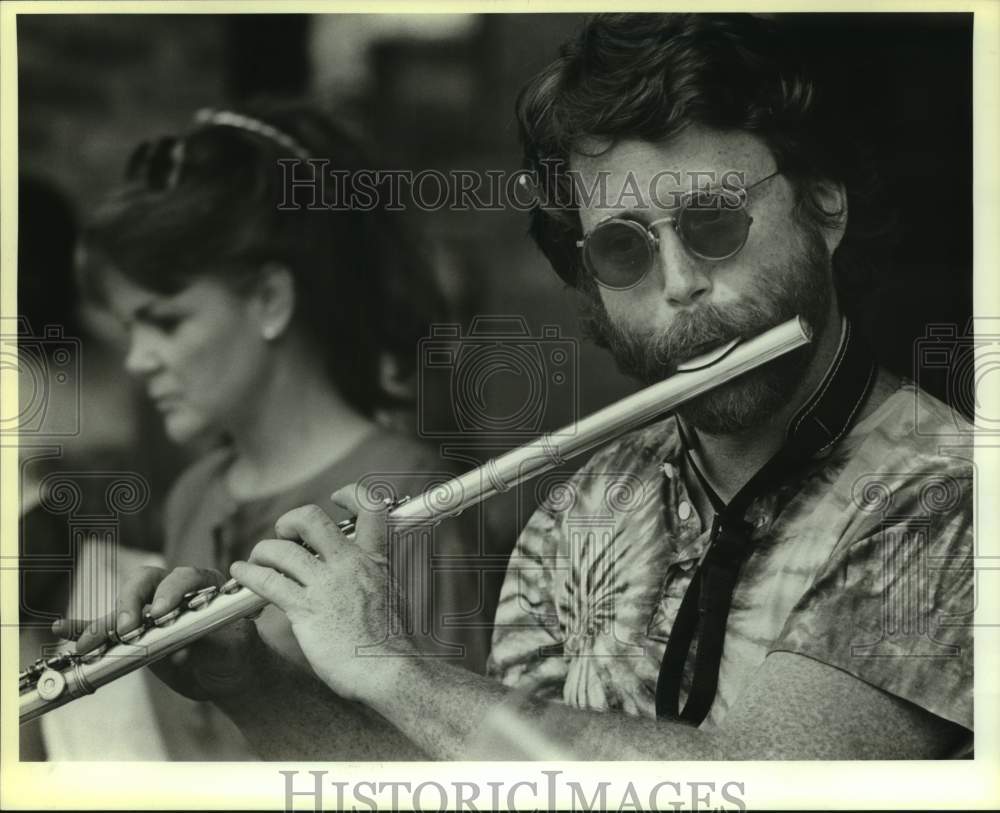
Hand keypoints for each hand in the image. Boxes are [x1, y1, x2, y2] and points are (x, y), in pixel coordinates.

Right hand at [52, 565, 263, 701]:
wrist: (229, 672)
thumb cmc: (237, 652)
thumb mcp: (232, 646)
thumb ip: (212, 640)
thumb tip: (186, 645)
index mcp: (204, 585)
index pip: (184, 577)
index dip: (171, 591)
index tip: (162, 612)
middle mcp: (173, 591)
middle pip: (146, 582)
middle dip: (132, 602)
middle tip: (129, 628)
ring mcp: (151, 611)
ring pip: (123, 606)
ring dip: (105, 623)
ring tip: (91, 643)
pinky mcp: (135, 632)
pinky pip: (107, 626)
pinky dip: (85, 628)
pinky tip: (64, 629)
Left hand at [231, 487, 412, 702]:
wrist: (391, 671)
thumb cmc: (392, 642)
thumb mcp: (391, 593)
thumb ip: (374, 574)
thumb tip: (365, 570)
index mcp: (375, 559)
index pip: (370, 507)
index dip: (350, 495)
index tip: (336, 499)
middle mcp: (350, 564)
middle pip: (312, 519)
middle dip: (291, 521)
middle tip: (285, 535)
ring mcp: (327, 586)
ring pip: (282, 550)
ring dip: (263, 551)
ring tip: (255, 561)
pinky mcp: (306, 610)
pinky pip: (269, 582)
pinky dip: (249, 574)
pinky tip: (241, 574)